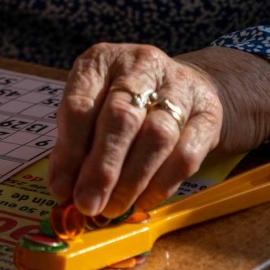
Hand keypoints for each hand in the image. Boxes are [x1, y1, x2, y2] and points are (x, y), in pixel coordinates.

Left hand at [46, 44, 269, 217]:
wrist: (187, 87)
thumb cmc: (124, 101)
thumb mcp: (91, 110)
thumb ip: (73, 145)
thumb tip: (63, 188)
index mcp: (101, 61)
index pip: (80, 104)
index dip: (69, 151)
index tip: (61, 188)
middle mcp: (140, 65)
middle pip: (121, 118)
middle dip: (102, 168)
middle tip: (89, 204)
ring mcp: (179, 85)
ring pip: (156, 136)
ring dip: (131, 180)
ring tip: (113, 208)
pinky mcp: (209, 111)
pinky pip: (187, 153)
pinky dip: (162, 183)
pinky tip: (144, 201)